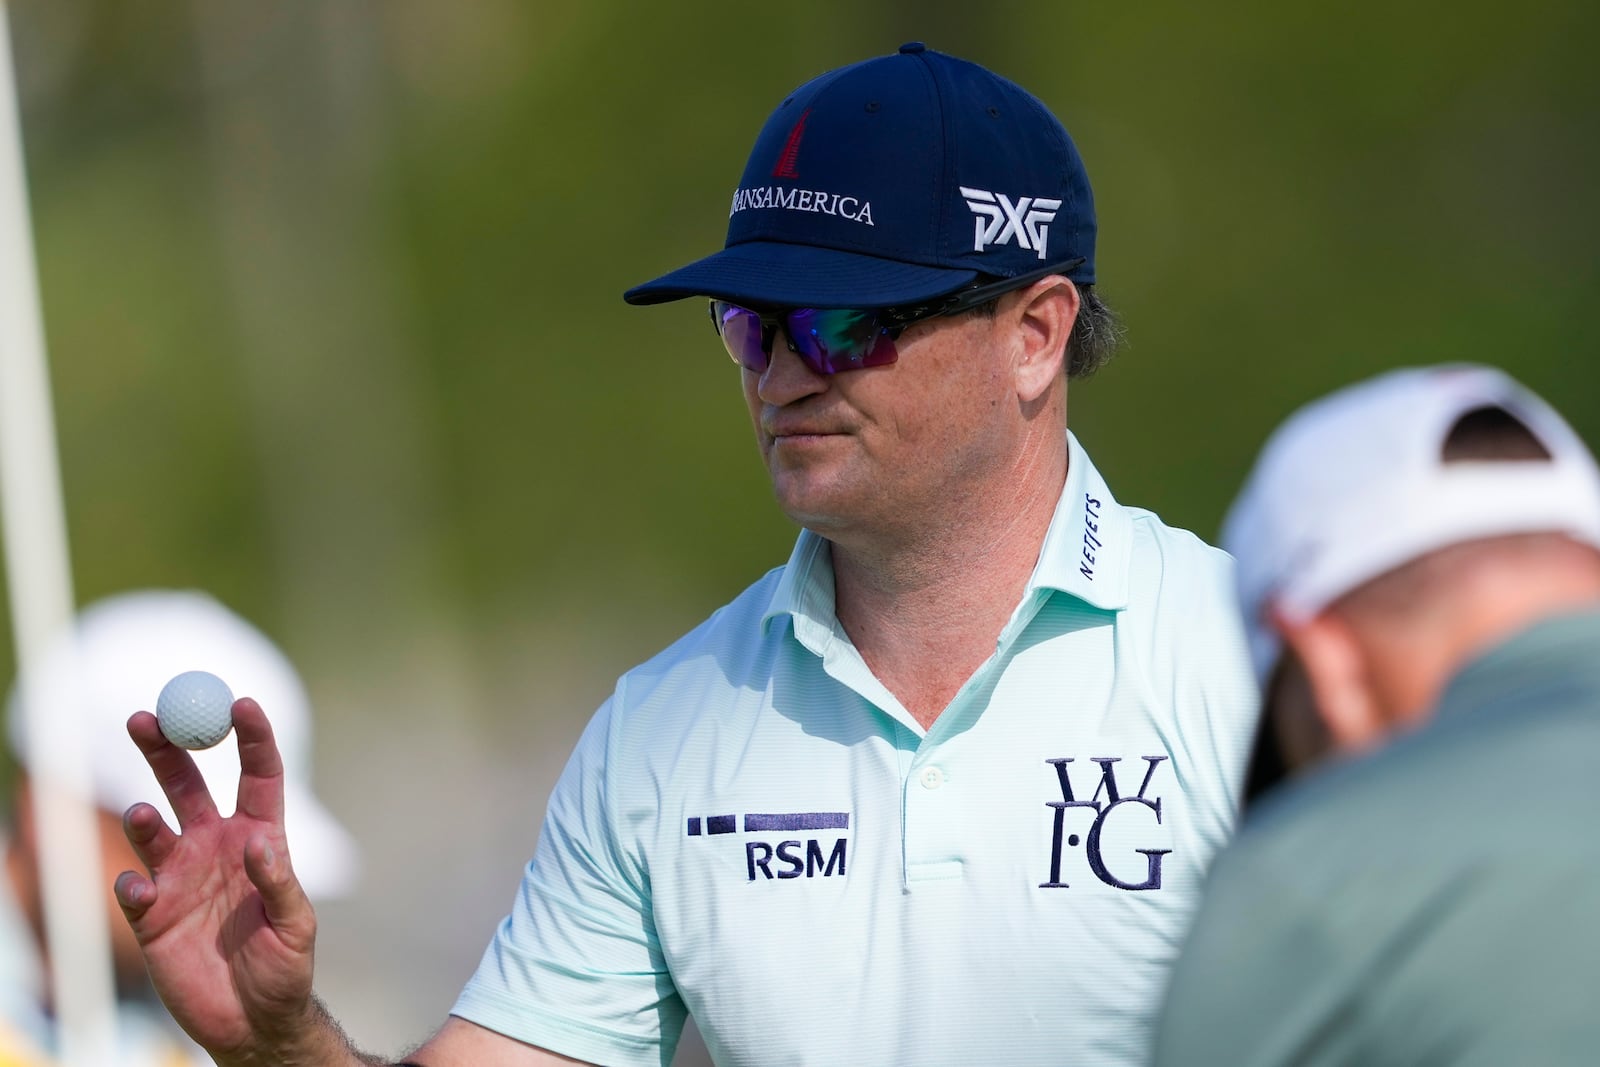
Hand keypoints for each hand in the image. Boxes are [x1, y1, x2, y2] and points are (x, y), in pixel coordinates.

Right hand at [116, 697, 320, 1064]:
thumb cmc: (286, 968)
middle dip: (166, 746)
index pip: (257, 774)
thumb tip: (257, 842)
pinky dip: (131, 883)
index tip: (240, 701)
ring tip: (145, 815)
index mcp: (260, 837)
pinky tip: (140, 892)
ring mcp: (180, 876)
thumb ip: (279, 882)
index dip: (250, 736)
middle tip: (145, 716)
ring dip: (144, 816)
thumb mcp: (296, 926)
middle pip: (188, 782)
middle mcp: (215, 846)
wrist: (253, 1021)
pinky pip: (132, 886)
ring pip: (152, 826)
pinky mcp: (152, 913)